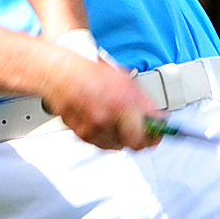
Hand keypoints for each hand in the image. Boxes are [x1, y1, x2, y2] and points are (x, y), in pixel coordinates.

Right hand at [38, 50, 157, 151]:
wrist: (61, 75)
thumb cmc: (91, 73)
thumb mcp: (126, 81)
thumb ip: (144, 103)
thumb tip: (158, 118)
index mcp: (122, 102)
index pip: (146, 134)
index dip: (154, 136)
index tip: (158, 134)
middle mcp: (108, 118)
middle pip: (133, 144)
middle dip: (138, 137)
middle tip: (141, 130)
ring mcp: (94, 129)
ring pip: (118, 145)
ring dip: (121, 136)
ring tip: (117, 119)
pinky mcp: (83, 135)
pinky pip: (102, 144)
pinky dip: (106, 135)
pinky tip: (104, 120)